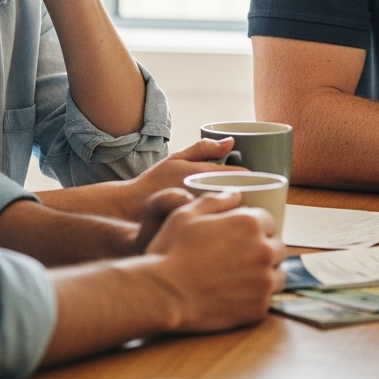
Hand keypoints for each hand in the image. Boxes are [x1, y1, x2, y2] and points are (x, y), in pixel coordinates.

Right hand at [121, 138, 240, 223]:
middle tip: (249, 201)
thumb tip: (232, 142)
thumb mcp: (175, 160)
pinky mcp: (194, 235)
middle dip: (250, 198)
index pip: (242, 175)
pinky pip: (221, 235)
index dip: (252, 179)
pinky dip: (227, 233)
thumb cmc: (153, 183)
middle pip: (244, 197)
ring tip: (237, 217)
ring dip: (240, 216)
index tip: (252, 182)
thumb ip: (203, 149)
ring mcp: (199, 217)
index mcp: (203, 174)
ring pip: (234, 217)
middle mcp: (204, 195)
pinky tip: (224, 233)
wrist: (127, 211)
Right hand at [145, 192, 286, 333]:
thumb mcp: (186, 214)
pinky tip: (236, 297)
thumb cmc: (171, 251)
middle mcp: (264, 251)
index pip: (269, 221)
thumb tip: (236, 195)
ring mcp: (263, 282)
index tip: (241, 237)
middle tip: (239, 259)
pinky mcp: (258, 308)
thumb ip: (216, 200)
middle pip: (276, 248)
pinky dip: (256, 298)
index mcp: (250, 224)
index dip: (255, 228)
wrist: (161, 294)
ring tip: (240, 279)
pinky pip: (267, 300)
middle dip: (262, 250)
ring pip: (277, 275)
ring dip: (264, 275)